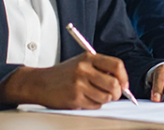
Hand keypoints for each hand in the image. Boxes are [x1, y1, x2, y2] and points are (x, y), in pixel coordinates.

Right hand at [0, 53, 128, 109]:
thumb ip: (100, 69)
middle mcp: (84, 69)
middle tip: (113, 94)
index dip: (124, 77)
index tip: (124, 85)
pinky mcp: (75, 97)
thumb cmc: (63, 74)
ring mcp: (79, 84)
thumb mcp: (81, 63)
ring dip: (104, 99)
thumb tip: (121, 83)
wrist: (40, 83)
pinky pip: (95, 105)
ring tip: (94, 95)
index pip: (116, 65)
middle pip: (114, 84)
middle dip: (117, 93)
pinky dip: (94, 105)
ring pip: (106, 97)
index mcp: (88, 57)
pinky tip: (84, 99)